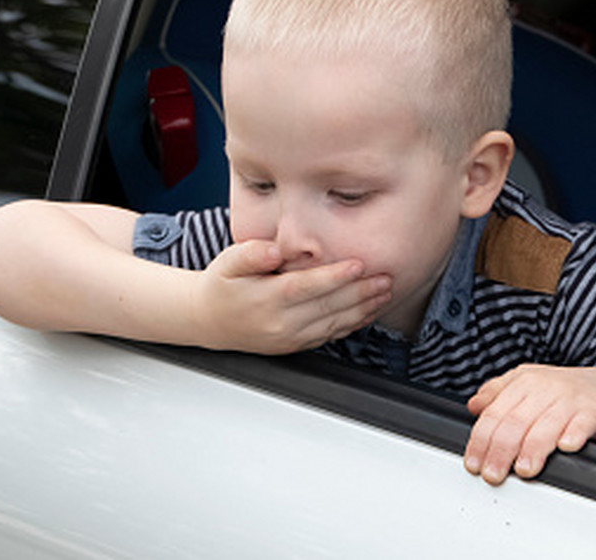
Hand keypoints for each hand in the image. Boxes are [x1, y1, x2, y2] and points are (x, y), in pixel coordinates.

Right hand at [192, 240, 390, 353]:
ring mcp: (290, 337)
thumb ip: (251, 253)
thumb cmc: (221, 286)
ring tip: (385, 292)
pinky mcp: (295, 345)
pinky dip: (352, 324)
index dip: (335, 276)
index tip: (359, 264)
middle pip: (328, 306)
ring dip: (364, 309)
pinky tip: (368, 311)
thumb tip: (275, 250)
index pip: (307, 287)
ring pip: (334, 323)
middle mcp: (280, 322)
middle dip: (361, 292)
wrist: (208, 321)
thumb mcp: (227, 262)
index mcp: (266, 298)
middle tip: (386, 277)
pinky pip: (329, 335)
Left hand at [463, 364, 595, 484]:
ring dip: (533, 449)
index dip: (481, 440)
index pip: (495, 413)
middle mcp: (545, 388)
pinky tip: (565, 447)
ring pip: (546, 425)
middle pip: (516, 422)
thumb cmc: (561, 392)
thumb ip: (497, 393)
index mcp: (523, 382)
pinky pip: (582, 423)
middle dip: (501, 451)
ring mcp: (570, 399)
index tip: (474, 463)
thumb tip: (474, 406)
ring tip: (524, 470)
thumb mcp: (526, 384)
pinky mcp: (594, 410)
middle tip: (493, 474)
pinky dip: (573, 434)